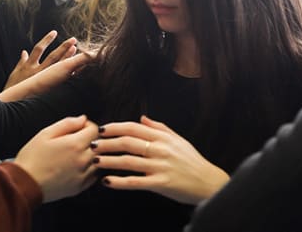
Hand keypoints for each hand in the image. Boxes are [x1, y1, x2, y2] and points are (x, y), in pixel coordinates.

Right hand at [4, 30, 76, 88]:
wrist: (13, 106)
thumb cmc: (13, 89)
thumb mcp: (15, 74)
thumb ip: (21, 62)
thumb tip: (24, 52)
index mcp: (29, 66)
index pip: (39, 48)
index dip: (47, 40)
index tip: (54, 32)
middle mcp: (38, 72)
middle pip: (53, 57)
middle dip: (63, 47)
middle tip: (73, 39)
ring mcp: (45, 81)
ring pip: (59, 67)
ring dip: (68, 58)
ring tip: (75, 50)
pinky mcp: (50, 89)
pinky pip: (62, 80)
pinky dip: (70, 74)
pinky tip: (77, 69)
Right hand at [15, 115, 98, 201]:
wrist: (24, 183)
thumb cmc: (32, 157)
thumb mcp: (45, 133)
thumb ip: (67, 123)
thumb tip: (83, 118)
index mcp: (75, 144)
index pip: (95, 129)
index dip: (87, 126)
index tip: (78, 128)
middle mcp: (83, 159)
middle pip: (99, 145)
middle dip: (90, 139)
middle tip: (76, 140)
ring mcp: (83, 174)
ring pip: (99, 160)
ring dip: (92, 155)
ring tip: (76, 154)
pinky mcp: (80, 187)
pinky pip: (94, 176)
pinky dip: (90, 169)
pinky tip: (77, 167)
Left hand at [92, 115, 229, 204]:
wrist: (209, 182)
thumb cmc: (192, 160)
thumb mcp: (177, 139)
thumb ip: (158, 128)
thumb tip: (141, 118)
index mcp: (162, 137)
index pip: (133, 128)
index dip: (115, 128)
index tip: (101, 130)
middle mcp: (160, 149)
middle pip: (127, 142)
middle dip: (107, 143)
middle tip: (92, 145)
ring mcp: (160, 166)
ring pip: (128, 161)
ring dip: (109, 161)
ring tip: (95, 161)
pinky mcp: (161, 183)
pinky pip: (136, 182)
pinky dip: (119, 182)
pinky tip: (107, 181)